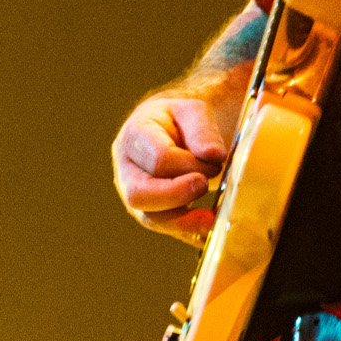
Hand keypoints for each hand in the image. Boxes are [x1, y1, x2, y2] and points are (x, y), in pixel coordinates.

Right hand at [112, 94, 226, 243]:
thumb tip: (212, 154)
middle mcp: (126, 169)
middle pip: (138, 194)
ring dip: (184, 219)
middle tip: (204, 186)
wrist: (173, 131)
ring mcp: (134, 194)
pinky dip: (188, 230)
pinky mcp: (149, 212)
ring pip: (150, 218)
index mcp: (134, 136)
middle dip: (176, 195)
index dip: (190, 165)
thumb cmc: (181, 120)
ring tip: (210, 216)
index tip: (215, 161)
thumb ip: (202, 129)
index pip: (158, 159)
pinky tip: (207, 224)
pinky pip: (165, 229)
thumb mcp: (193, 111)